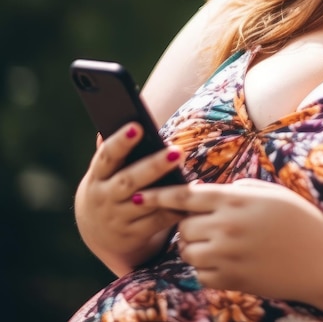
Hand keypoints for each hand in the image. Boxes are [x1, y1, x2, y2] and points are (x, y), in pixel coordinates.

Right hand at [74, 123, 185, 270]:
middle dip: (153, 166)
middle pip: (129, 180)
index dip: (120, 142)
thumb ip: (111, 150)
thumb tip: (112, 118)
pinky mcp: (133, 235)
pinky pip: (158, 220)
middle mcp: (105, 197)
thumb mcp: (104, 171)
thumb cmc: (110, 187)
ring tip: (189, 175)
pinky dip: (176, 208)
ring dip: (168, 190)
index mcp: (98, 175)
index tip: (137, 127)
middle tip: (177, 151)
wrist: (99, 232)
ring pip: (145, 203)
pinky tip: (193, 193)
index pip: (107, 156)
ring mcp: (117, 218)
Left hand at [139, 179, 322, 302]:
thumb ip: (236, 189)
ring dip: (194, 245)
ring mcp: (227, 256)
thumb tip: (208, 194)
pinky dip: (206, 267)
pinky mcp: (231, 281)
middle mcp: (226, 227)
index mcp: (235, 199)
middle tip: (203, 222)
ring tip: (215, 240)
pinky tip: (226, 259)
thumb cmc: (299, 219)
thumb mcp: (269, 193)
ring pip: (187, 251)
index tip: (142, 195)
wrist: (322, 259)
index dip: (161, 195)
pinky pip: (200, 274)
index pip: (186, 196)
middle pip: (182, 225)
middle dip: (186, 223)